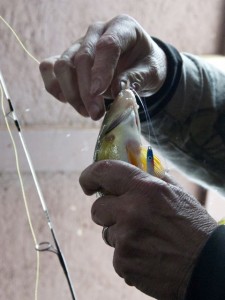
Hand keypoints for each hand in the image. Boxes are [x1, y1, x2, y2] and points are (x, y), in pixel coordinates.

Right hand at [39, 14, 166, 119]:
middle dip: (86, 91)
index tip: (99, 93)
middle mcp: (97, 33)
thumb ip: (137, 77)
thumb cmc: (145, 66)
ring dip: (71, 93)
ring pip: (62, 65)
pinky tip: (70, 101)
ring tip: (88, 112)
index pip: (107, 45)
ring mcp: (79, 44)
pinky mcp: (67, 57)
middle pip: (82, 58)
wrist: (138, 64)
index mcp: (122, 28)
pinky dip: (55, 87)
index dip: (101, 70)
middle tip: (96, 114)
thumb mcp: (152, 72)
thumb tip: (117, 89)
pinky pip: (49, 68)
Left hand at [79, 160, 216, 299]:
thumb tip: (135, 160)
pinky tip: (147, 255)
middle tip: (126, 217)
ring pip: (106, 232)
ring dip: (120, 234)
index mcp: (145, 188)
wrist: (207, 267)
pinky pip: (115, 254)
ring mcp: (126, 239)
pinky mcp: (123, 263)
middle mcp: (131, 211)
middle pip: (97, 207)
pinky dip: (127, 255)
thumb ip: (152, 176)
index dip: (89, 175)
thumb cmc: (193, 227)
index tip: (87, 183)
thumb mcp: (177, 193)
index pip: (103, 172)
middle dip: (108, 212)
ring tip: (145, 239)